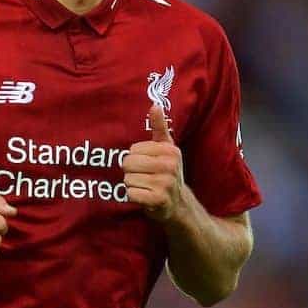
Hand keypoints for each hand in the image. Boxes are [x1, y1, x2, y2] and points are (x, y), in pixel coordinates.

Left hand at [123, 104, 183, 220]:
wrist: (179, 204)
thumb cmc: (167, 172)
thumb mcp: (166, 148)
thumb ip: (159, 126)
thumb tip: (155, 104)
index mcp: (170, 150)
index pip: (133, 150)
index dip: (135, 158)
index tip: (147, 164)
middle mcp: (170, 166)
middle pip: (128, 163)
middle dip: (131, 172)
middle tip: (144, 177)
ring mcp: (165, 183)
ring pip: (128, 179)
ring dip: (133, 185)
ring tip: (145, 186)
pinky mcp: (158, 200)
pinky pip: (130, 193)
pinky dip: (133, 196)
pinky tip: (144, 197)